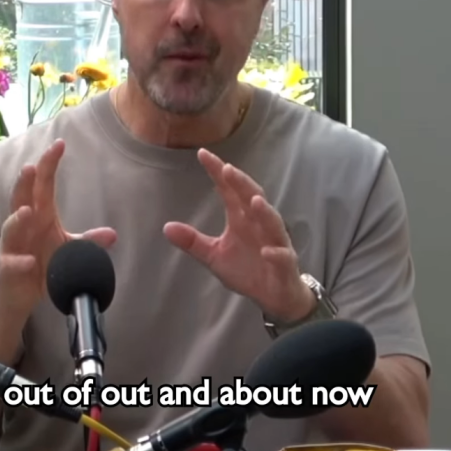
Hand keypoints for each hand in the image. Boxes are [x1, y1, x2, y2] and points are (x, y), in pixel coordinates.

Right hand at [0, 139, 116, 315]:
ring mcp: (12, 247)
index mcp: (39, 216)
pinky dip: (19, 262)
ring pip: (11, 229)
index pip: (43, 185)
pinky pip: (12, 264)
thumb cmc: (41, 263)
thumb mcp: (68, 250)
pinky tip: (28, 261)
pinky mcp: (7, 269)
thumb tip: (112, 234)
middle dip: (24, 183)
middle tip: (30, 167)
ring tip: (27, 211)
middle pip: (21, 199)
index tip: (59, 144)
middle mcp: (23, 226)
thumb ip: (87, 241)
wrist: (18, 294)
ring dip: (18, 220)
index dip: (49, 165)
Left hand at [163, 148, 312, 321]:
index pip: (229, 190)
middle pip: (252, 198)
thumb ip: (193, 241)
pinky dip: (276, 253)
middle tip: (227, 169)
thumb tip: (166, 227)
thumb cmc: (247, 269)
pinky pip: (282, 256)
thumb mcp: (214, 256)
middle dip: (241, 183)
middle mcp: (259, 224)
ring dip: (264, 211)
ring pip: (272, 222)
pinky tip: (267, 251)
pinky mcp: (285, 264)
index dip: (218, 172)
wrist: (275, 295)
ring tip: (254, 200)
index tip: (202, 154)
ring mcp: (275, 242)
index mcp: (241, 218)